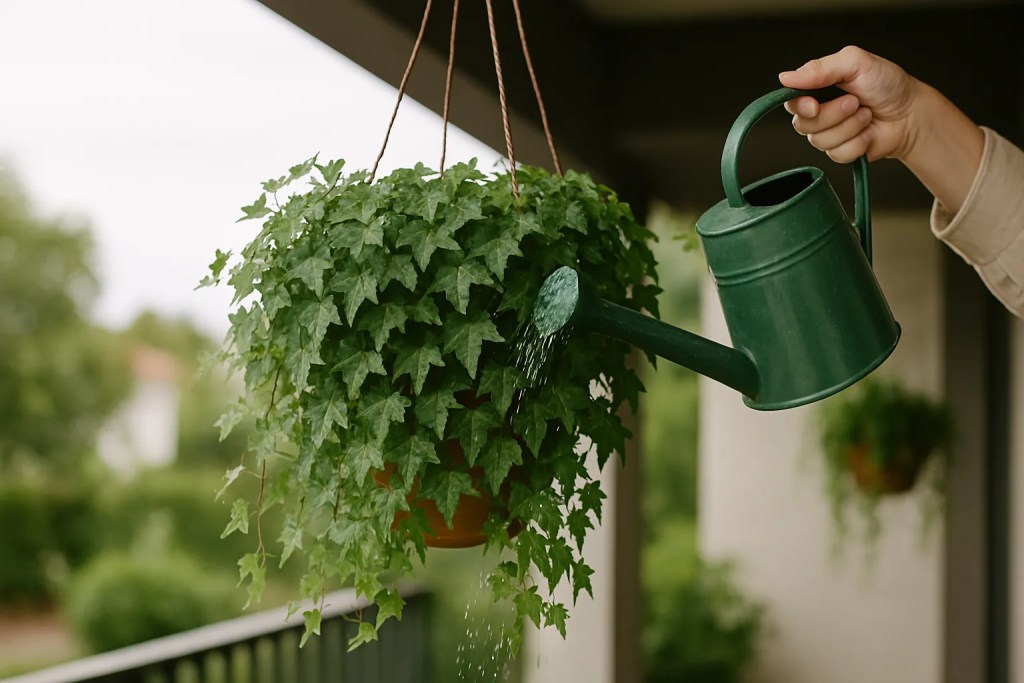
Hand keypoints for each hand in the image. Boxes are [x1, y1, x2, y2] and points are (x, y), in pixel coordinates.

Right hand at [778, 46, 919, 162]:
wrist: (910, 113)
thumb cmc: (887, 84)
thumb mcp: (856, 63)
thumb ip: (820, 68)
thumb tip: (785, 77)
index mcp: (818, 88)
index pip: (791, 101)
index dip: (800, 106)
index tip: (815, 105)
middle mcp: (819, 112)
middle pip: (803, 124)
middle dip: (833, 115)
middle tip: (855, 102)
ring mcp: (828, 134)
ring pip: (820, 141)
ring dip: (849, 127)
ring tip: (866, 114)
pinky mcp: (840, 152)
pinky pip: (837, 154)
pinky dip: (858, 142)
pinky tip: (868, 132)